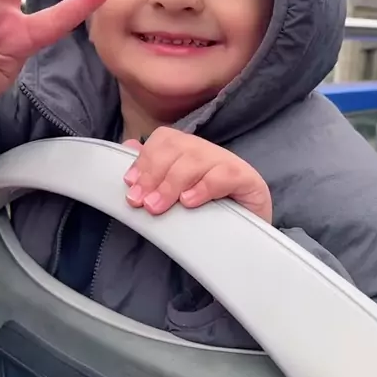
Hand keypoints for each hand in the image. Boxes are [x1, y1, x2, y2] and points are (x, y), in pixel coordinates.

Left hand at [123, 128, 271, 221]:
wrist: (249, 237)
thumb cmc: (208, 214)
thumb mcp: (175, 194)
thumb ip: (153, 171)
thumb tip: (128, 146)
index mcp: (190, 151)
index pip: (165, 139)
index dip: (145, 159)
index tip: (130, 185)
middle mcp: (209, 152)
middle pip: (177, 146)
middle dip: (153, 174)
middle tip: (141, 202)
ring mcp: (230, 163)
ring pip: (196, 159)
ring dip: (171, 183)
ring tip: (157, 207)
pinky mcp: (247, 179)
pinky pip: (224, 175)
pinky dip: (203, 187)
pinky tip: (189, 202)